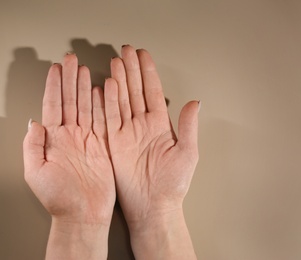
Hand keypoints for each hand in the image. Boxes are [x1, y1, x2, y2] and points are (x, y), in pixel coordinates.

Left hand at [23, 54, 114, 258]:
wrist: (83, 214)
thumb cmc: (59, 198)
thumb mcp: (36, 173)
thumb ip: (32, 146)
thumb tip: (33, 122)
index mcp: (53, 140)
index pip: (53, 106)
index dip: (53, 86)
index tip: (55, 69)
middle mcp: (70, 136)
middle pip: (69, 100)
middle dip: (69, 79)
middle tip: (71, 59)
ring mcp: (86, 140)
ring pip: (86, 106)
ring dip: (84, 87)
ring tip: (84, 69)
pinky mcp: (102, 146)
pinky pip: (102, 121)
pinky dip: (102, 105)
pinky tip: (100, 91)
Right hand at [104, 45, 198, 258]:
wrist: (153, 206)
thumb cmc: (172, 184)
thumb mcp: (187, 153)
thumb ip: (188, 127)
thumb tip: (194, 102)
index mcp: (160, 125)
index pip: (153, 92)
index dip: (148, 72)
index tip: (142, 55)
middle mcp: (142, 125)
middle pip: (135, 91)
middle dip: (131, 69)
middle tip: (125, 50)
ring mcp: (127, 132)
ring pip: (121, 100)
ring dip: (119, 80)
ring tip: (115, 61)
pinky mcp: (114, 143)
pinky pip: (109, 118)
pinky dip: (107, 102)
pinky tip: (106, 86)